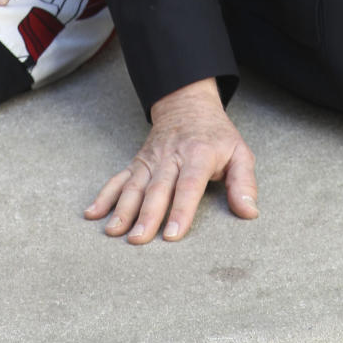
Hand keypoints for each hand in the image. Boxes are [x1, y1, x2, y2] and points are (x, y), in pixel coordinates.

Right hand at [84, 78, 257, 242]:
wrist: (187, 103)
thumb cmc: (216, 135)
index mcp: (199, 154)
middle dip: (147, 215)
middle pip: (158, 188)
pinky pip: (119, 178)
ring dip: (122, 208)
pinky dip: (105, 195)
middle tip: (139, 240)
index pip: (189, 185)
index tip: (173, 235)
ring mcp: (151, 159)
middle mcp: (171, 157)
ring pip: (135, 185)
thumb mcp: (240, 152)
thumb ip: (244, 183)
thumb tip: (249, 212)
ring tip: (113, 231)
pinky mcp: (137, 162)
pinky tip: (93, 213)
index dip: (181, 210)